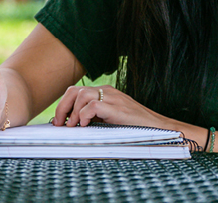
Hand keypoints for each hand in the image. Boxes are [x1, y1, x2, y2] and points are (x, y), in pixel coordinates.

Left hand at [53, 85, 173, 129]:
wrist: (158, 128)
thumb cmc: (135, 126)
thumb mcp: (111, 119)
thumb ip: (95, 118)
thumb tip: (74, 125)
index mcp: (105, 93)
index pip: (76, 91)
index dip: (63, 105)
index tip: (58, 120)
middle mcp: (107, 91)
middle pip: (74, 90)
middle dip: (62, 107)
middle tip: (59, 123)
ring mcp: (112, 97)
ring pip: (81, 95)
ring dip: (73, 112)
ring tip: (74, 126)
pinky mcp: (116, 107)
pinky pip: (93, 105)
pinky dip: (84, 115)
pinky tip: (86, 125)